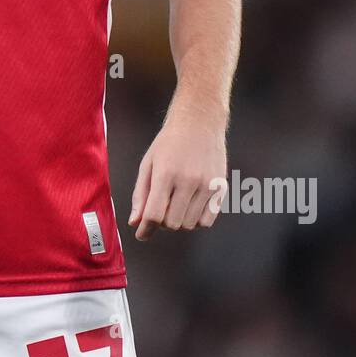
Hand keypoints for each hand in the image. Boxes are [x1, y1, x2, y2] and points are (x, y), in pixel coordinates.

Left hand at [127, 115, 227, 241]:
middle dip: (162, 221)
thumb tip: (135, 222)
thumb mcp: (148, 163)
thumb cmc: (169, 143)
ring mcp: (207, 185)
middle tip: (161, 207)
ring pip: (189, 225)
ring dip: (179, 220)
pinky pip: (207, 221)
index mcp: (166, 173)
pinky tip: (191, 205)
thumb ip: (141, 194)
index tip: (141, 234)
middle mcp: (189, 181)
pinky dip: (196, 220)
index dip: (145, 229)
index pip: (155, 215)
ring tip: (176, 202)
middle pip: (172, 223)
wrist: (199, 122)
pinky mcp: (221, 188)